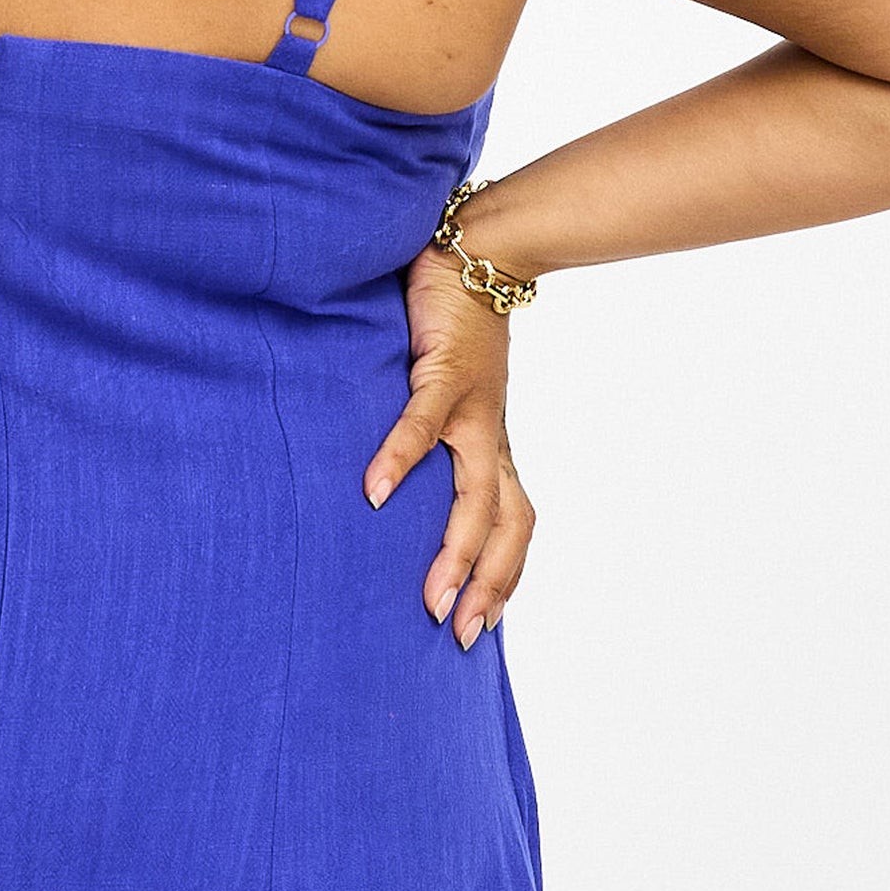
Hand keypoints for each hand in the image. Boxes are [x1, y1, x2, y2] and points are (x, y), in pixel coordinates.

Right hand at [364, 244, 536, 647]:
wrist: (477, 256)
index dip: (504, 578)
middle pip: (507, 524)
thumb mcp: (445, 403)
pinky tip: (375, 494)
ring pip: (478, 492)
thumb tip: (386, 494)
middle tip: (459, 633)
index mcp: (493, 449)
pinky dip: (401, 461)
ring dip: (458, 548)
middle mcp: (490, 438)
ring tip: (432, 592)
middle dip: (489, 583)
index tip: (479, 630)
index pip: (514, 528)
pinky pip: (422, 426)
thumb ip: (428, 445)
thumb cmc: (452, 334)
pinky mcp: (444, 373)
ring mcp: (471, 409)